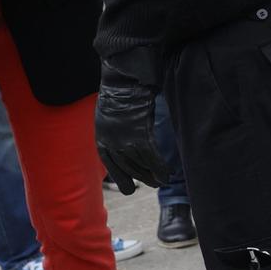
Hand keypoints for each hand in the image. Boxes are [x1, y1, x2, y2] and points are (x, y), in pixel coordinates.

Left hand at [93, 74, 167, 194]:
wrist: (124, 80)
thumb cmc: (119, 93)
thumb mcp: (109, 115)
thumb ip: (115, 131)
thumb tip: (125, 142)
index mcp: (102, 139)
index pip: (112, 167)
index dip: (122, 179)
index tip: (130, 189)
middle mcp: (112, 144)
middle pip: (129, 169)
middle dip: (143, 179)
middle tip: (155, 183)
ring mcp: (126, 141)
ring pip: (142, 166)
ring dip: (154, 175)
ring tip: (164, 179)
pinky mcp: (140, 136)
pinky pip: (152, 158)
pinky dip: (161, 168)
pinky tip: (169, 173)